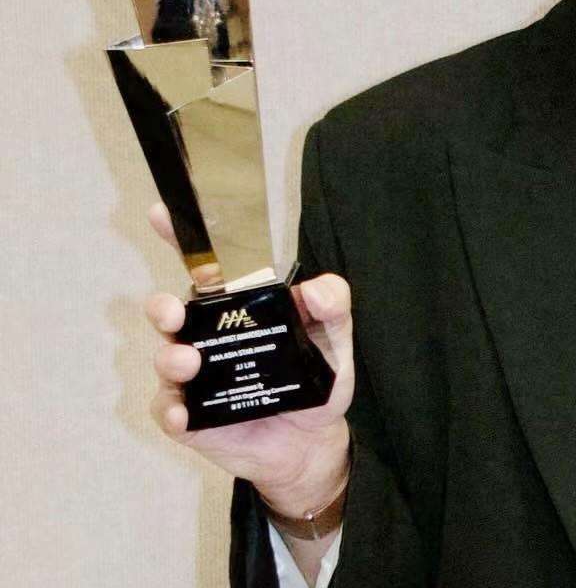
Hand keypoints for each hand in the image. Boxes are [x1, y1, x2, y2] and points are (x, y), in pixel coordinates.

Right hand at [144, 201, 355, 512]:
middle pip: (168, 311)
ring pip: (166, 358)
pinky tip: (184, 414)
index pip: (204, 268)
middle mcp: (208, 337)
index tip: (161, 212)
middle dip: (162, 307)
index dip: (180, 238)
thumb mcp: (336, 338)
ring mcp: (194, 378)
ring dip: (170, 358)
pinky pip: (168, 412)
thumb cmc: (319, 379)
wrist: (313, 441)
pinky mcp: (190, 419)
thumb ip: (334, 306)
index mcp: (238, 308)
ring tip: (191, 363)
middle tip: (175, 313)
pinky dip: (171, 411)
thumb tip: (317, 290)